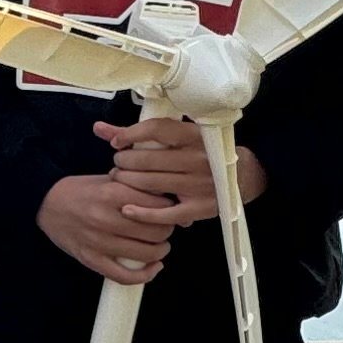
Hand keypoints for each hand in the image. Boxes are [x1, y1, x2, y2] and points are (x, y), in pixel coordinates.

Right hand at [41, 170, 181, 282]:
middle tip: (163, 227)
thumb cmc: (80, 190)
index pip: (159, 205)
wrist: (44, 203)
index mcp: (112, 193)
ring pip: (147, 253)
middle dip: (167, 230)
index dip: (169, 208)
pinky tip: (152, 267)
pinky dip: (145, 275)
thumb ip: (137, 186)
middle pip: (157, 231)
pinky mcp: (91, 259)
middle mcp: (107, 218)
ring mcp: (99, 242)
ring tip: (158, 245)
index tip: (169, 210)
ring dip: (160, 250)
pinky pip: (125, 276)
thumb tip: (170, 199)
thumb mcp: (109, 179)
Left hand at [94, 117, 262, 228]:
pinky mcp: (200, 208)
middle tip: (118, 166)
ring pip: (151, 184)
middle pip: (148, 160)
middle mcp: (199, 159)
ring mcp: (200, 185)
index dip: (129, 135)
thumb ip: (139, 132)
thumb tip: (98, 129)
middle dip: (124, 163)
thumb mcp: (180, 136)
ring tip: (120, 180)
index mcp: (195, 135)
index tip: (116, 143)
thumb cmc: (202, 152)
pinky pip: (165, 214)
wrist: (244, 176)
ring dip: (127, 183)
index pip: (156, 129)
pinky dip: (142, 212)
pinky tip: (127, 209)